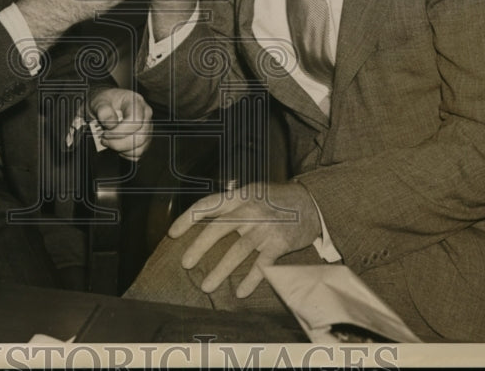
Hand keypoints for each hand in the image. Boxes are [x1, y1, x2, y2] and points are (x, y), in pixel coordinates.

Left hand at [87, 88, 151, 160]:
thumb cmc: (104, 103)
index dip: (119, 132)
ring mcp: (147, 127)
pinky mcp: (145, 139)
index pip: (135, 122)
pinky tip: (117, 145)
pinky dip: (125, 154)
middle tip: (104, 140)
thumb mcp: (98, 102)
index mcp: (136, 102)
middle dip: (118, 143)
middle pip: (139, 137)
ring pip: (139, 148)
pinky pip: (138, 153)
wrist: (105, 107)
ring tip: (110, 142)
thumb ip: (103, 110)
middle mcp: (145, 114)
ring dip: (121, 149)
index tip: (105, 133)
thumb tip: (111, 124)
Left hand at [169, 182, 321, 297]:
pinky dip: (250, 280)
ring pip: (237, 251)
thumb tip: (204, 215)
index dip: (188, 218)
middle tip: (185, 264)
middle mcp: (250, 210)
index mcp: (239, 196)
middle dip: (199, 247)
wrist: (312, 203)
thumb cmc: (276, 199)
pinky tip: (240, 292)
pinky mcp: (280, 243)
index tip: (172, 234)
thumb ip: (231, 202)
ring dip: (220, 271)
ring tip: (206, 286)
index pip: (207, 205)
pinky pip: (262, 265)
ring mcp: (265, 227)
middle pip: (219, 229)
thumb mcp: (252, 191)